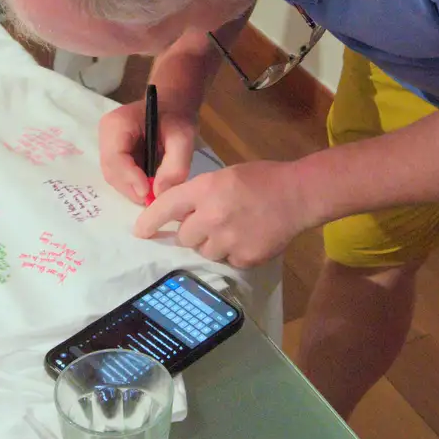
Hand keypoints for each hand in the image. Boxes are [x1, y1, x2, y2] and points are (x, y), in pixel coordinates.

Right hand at [98, 96, 198, 204]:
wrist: (172, 106)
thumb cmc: (176, 117)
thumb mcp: (184, 137)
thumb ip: (176, 165)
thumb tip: (159, 193)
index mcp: (117, 124)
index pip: (115, 157)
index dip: (130, 178)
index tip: (149, 194)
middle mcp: (106, 136)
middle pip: (112, 171)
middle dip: (132, 188)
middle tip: (155, 199)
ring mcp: (107, 146)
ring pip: (115, 177)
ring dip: (133, 189)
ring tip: (154, 193)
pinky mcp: (114, 156)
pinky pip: (120, 177)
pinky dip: (135, 185)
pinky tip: (150, 186)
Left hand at [133, 161, 319, 268]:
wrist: (298, 195)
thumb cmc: (262, 179)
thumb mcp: (224, 177)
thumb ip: (200, 194)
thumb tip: (179, 215)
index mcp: (206, 189)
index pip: (166, 206)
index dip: (150, 221)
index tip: (139, 232)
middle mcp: (212, 216)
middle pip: (184, 237)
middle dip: (193, 233)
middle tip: (211, 223)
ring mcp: (228, 240)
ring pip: (204, 252)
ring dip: (213, 245)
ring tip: (234, 230)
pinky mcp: (244, 258)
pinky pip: (228, 262)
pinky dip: (234, 254)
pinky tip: (249, 238)